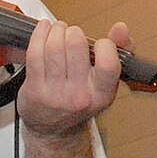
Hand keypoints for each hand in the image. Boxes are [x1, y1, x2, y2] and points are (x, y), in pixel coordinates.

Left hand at [17, 19, 126, 136]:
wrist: (52, 129)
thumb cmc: (79, 99)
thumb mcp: (104, 82)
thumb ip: (118, 52)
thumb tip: (122, 28)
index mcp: (102, 94)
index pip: (108, 63)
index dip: (104, 45)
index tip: (98, 43)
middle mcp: (80, 96)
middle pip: (76, 45)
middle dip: (73, 31)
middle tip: (71, 33)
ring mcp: (55, 95)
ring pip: (54, 46)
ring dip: (56, 30)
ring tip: (57, 30)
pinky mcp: (34, 90)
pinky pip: (35, 53)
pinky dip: (39, 35)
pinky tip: (43, 30)